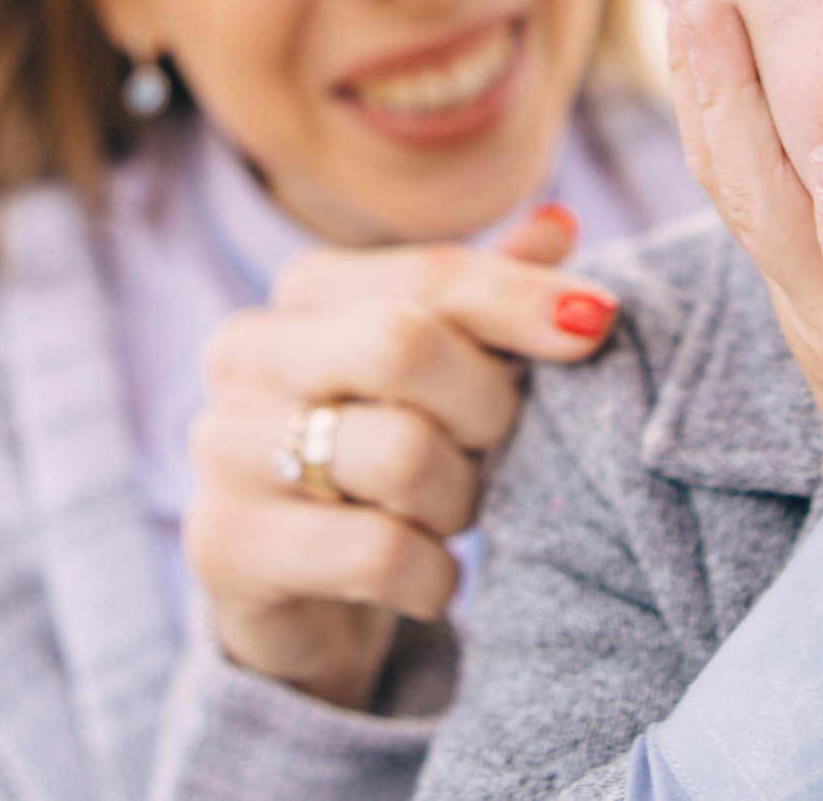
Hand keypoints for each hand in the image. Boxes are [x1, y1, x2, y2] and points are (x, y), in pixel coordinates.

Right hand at [183, 207, 621, 708]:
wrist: (301, 598)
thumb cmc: (389, 458)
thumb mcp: (447, 374)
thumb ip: (491, 300)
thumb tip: (559, 223)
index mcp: (307, 292)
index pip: (431, 274)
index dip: (523, 299)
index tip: (598, 323)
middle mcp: (248, 352)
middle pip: (404, 342)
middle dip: (485, 406)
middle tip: (496, 449)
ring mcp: (224, 448)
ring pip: (401, 454)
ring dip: (460, 499)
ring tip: (448, 511)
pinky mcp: (227, 545)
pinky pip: (380, 553)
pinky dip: (434, 574)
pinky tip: (427, 575)